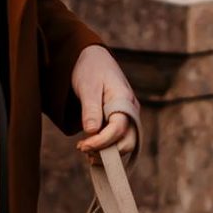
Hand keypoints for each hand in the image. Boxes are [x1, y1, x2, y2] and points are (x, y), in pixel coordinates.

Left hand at [71, 44, 141, 165]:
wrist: (94, 59)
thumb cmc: (91, 70)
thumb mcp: (87, 87)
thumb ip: (90, 109)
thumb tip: (92, 131)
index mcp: (124, 100)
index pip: (118, 129)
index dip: (101, 142)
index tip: (81, 146)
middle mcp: (131, 111)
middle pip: (127, 142)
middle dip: (106, 152)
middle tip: (82, 148)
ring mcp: (129, 118)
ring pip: (124, 145)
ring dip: (106, 153)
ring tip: (84, 149)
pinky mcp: (122, 122)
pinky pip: (119, 141)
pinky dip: (107, 149)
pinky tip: (90, 148)